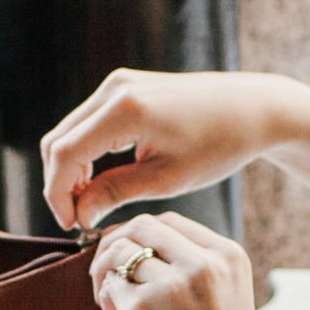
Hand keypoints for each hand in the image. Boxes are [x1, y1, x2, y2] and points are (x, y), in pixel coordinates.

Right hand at [41, 69, 292, 233]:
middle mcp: (114, 89)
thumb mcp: (166, 179)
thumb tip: (79, 215)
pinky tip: (100, 180)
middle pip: (58, 140)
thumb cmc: (218, 145)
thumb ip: (115, 193)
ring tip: (91, 204)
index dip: (58, 194)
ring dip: (71, 168)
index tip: (72, 225)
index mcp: (125, 110)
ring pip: (69, 131)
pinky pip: (88, 122)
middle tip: (79, 219)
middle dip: (60, 183)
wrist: (252, 108)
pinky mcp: (125, 86)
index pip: (65, 154)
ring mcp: (118, 83)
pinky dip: (85, 151)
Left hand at [90, 212, 273, 309]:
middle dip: (117, 246)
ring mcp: (172, 283)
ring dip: (106, 273)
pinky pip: (110, 285)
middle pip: (142, 226)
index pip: (171, 222)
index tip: (131, 259)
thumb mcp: (225, 298)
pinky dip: (106, 301)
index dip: (141, 236)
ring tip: (114, 308)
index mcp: (228, 256)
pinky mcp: (142, 308)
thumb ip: (193, 268)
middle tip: (111, 277)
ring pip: (120, 251)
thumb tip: (138, 248)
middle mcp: (203, 262)